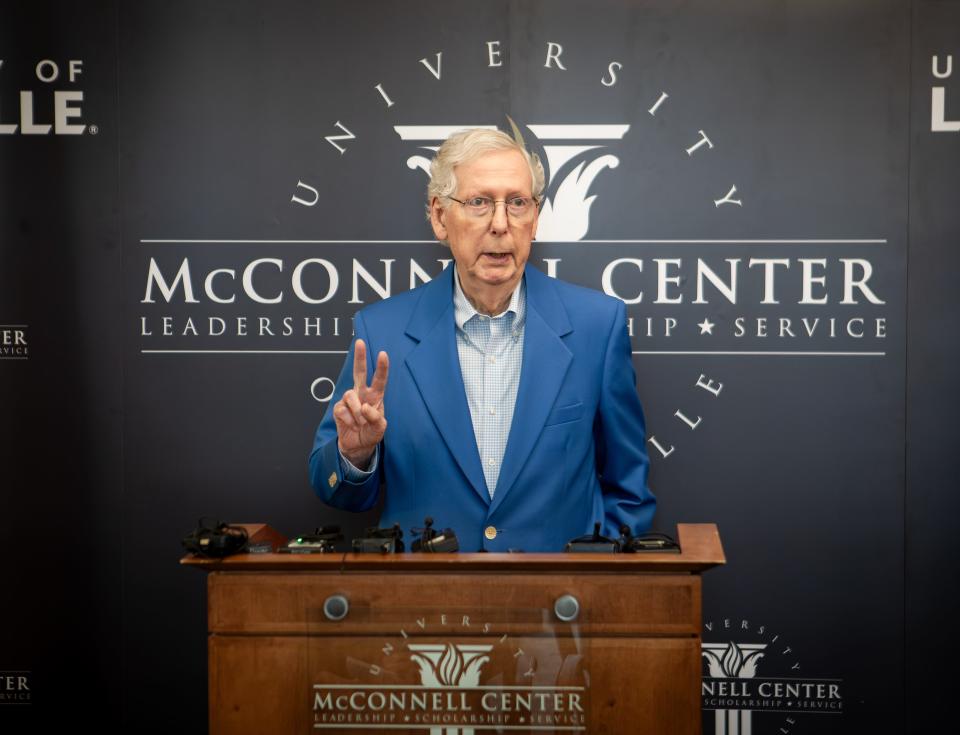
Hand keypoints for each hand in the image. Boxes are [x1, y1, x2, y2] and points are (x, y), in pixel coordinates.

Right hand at [334, 339, 388, 469]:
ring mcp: (349, 400)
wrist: (357, 446)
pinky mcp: (339, 408)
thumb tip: (364, 406)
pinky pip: (341, 409)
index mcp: (375, 396)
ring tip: (360, 423)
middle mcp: (362, 394)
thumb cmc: (371, 434)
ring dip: (356, 411)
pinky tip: (351, 425)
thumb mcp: (380, 429)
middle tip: (360, 342)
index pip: (379, 379)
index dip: (381, 367)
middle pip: (360, 372)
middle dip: (360, 357)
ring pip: (350, 395)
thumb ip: (376, 418)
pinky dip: (348, 420)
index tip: (383, 353)